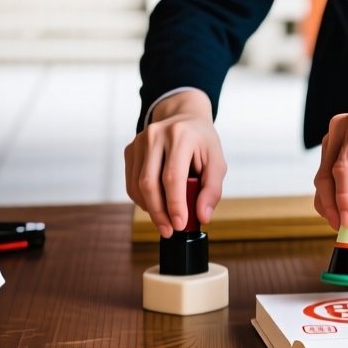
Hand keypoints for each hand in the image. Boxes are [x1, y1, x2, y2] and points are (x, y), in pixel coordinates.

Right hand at [124, 90, 226, 236]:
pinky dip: (143, 199)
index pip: (173, 176)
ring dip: (150, 208)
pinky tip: (156, 204)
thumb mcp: (217, 161)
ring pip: (137, 185)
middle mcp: (156, 135)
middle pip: (149, 183)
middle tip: (169, 230)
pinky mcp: (130, 149)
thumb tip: (202, 216)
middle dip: (159, 212)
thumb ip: (212, 190)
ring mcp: (139, 141)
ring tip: (165, 219)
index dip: (175, 204)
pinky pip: (131, 182)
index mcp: (180, 135)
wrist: (184, 117)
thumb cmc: (202, 141)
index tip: (179, 224)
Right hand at [315, 94, 347, 229]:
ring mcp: (335, 136)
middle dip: (333, 205)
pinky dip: (333, 195)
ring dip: (331, 202)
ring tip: (347, 222)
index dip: (344, 198)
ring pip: (323, 176)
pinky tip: (344, 210)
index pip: (345, 168)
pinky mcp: (334, 146)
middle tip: (345, 227)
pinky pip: (326, 174)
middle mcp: (343, 127)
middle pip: (327, 173)